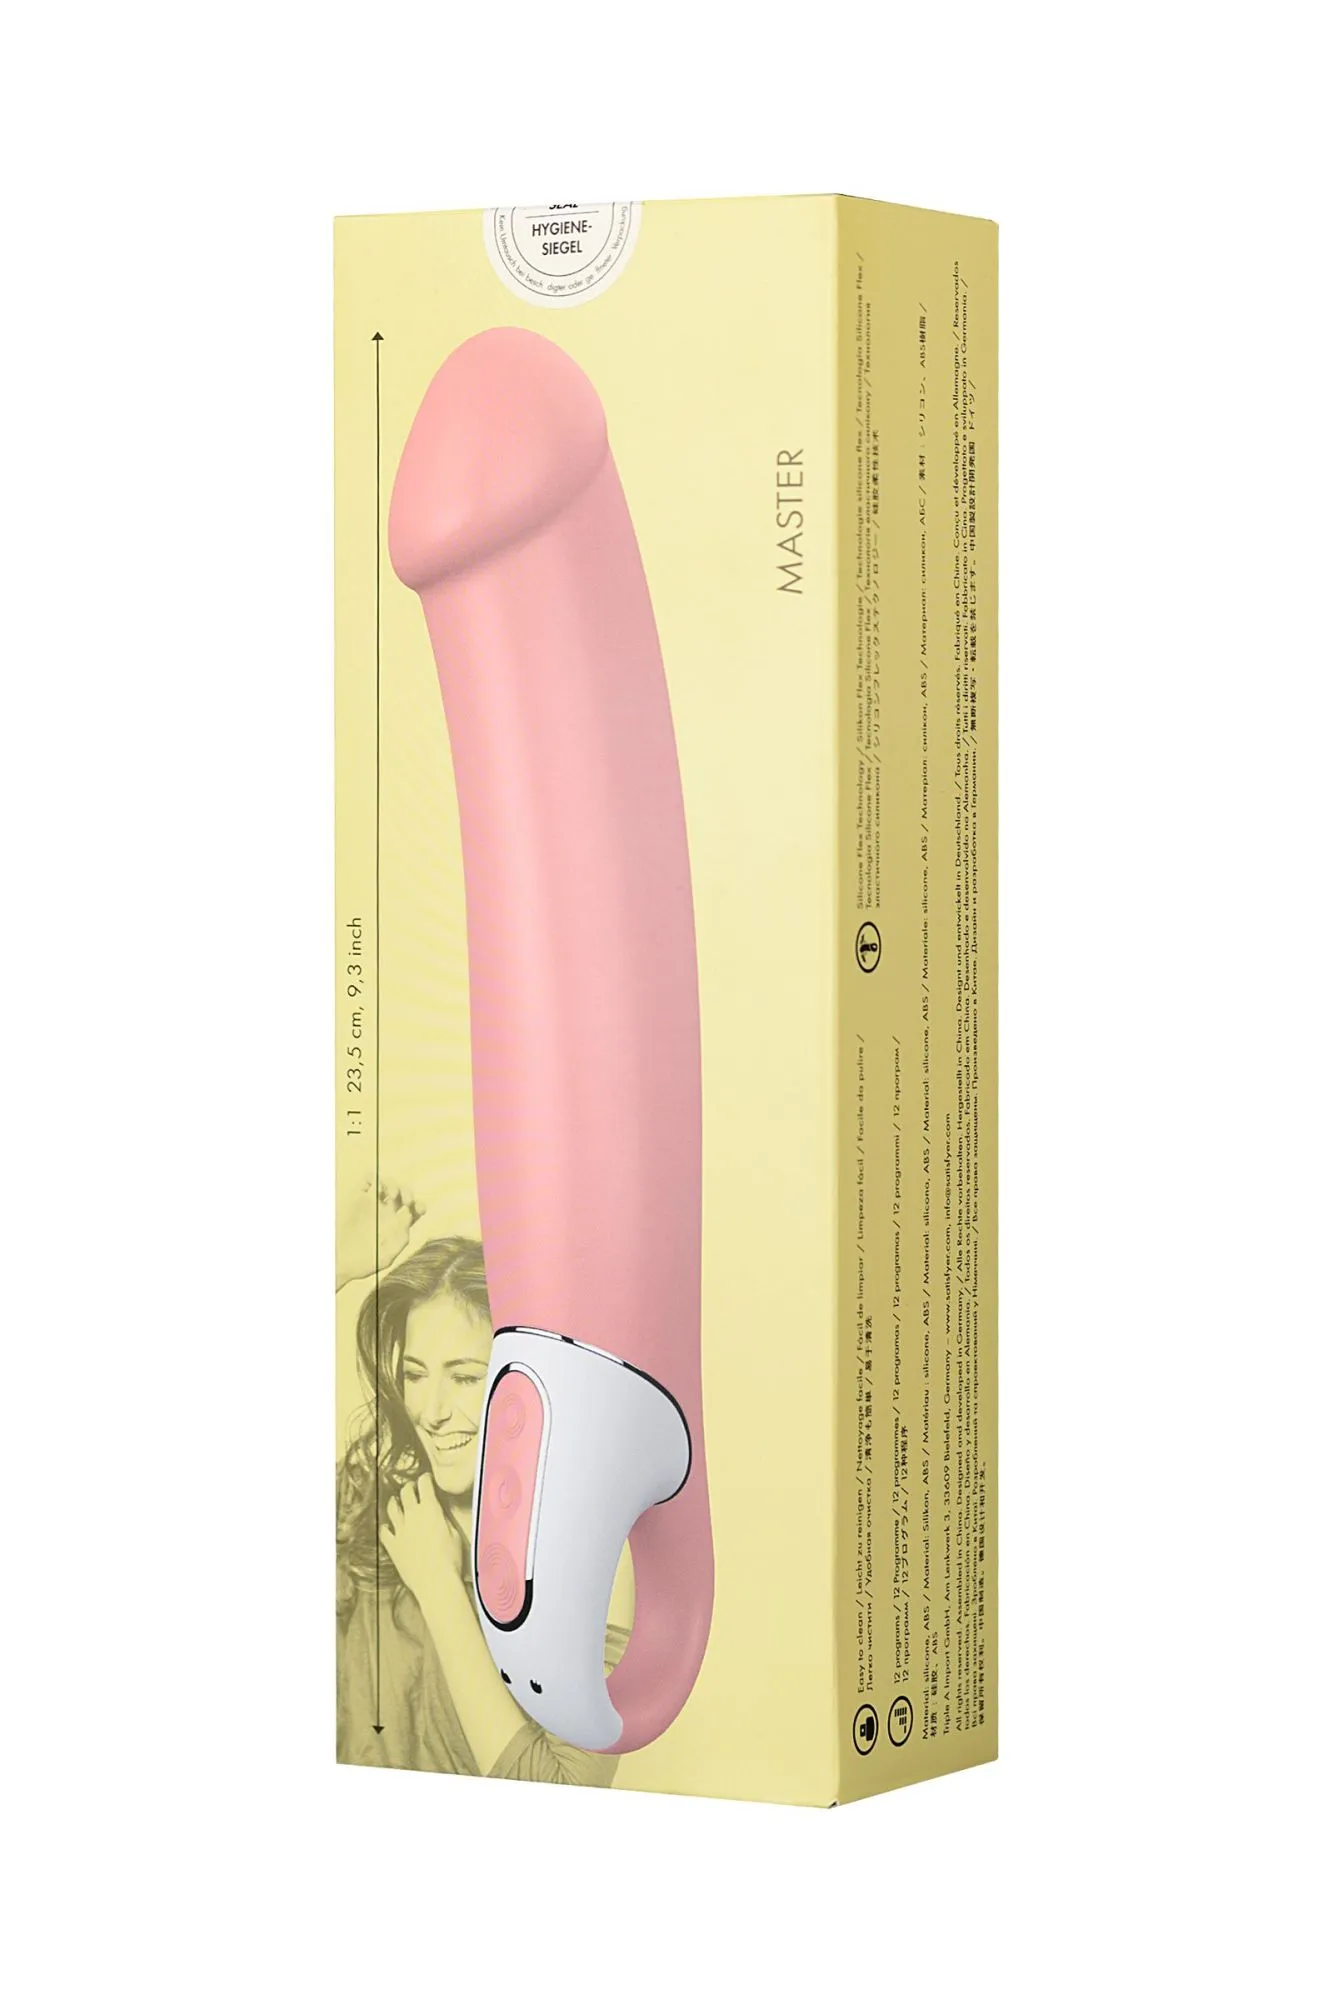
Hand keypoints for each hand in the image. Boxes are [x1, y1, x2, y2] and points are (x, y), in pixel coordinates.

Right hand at [336, 1172, 424, 1287]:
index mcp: (395, 1226)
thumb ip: (400, 1241)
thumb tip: (408, 1218)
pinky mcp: (356, 1198)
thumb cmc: (360, 1265)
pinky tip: (377, 1188)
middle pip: (403, 1193)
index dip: (419, 1205)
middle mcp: (385, 1212)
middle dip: (408, 1192)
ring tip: (393, 1195)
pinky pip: (367, 1180)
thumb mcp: (385, 1257)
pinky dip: (374, 1177)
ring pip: (387, 1184)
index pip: (413, 1210)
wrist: (335, 1261)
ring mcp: (370, 1204)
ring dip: (394, 1184)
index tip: (418, 1209)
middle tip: (407, 1201)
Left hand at [379, 1474, 465, 1605]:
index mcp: (430, 1508)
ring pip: (392, 1508)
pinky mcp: (392, 1545)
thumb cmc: (451, 1557)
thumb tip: (439, 1512)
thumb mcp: (455, 1533)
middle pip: (406, 1492)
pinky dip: (386, 1527)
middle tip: (413, 1489)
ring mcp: (399, 1529)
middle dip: (409, 1487)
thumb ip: (444, 1518)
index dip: (425, 1479)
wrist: (435, 1581)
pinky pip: (384, 1531)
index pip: (424, 1484)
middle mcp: (412, 1514)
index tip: (427, 1479)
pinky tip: (389, 1527)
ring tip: (397, 1502)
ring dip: (395, 1502)